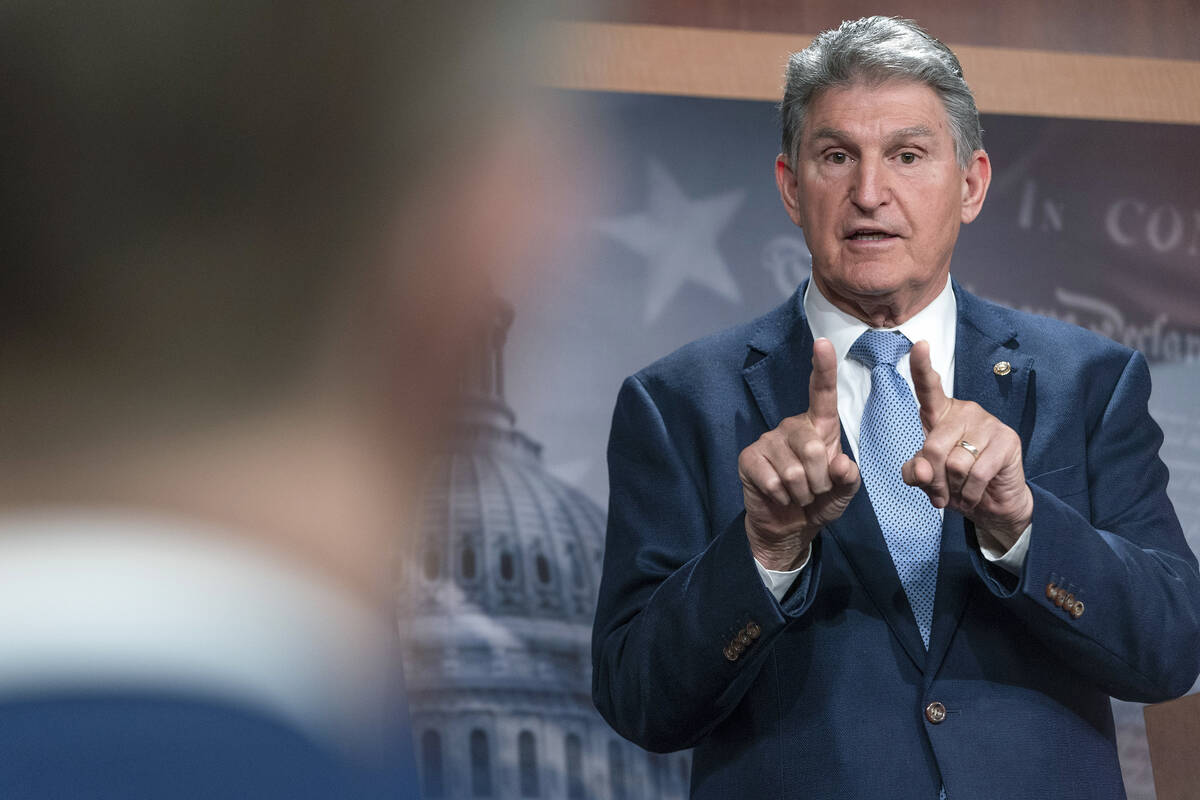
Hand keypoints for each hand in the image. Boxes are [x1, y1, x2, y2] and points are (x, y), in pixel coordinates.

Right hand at [738, 338, 860, 569]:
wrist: (788, 526)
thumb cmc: (819, 501)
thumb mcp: (844, 492)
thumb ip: (849, 478)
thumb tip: (840, 464)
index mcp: (819, 427)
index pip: (821, 393)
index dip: (823, 368)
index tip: (822, 343)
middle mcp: (792, 427)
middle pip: (813, 448)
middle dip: (819, 481)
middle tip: (814, 490)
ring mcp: (768, 441)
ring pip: (794, 470)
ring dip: (801, 492)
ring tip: (797, 495)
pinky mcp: (749, 458)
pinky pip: (772, 479)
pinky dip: (781, 496)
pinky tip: (779, 495)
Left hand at [901, 340, 1032, 551]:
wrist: (993, 504)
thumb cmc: (955, 483)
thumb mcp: (926, 479)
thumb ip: (914, 472)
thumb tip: (921, 471)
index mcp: (940, 414)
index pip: (928, 388)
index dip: (922, 367)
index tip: (919, 344)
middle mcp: (965, 412)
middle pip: (933, 447)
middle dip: (933, 479)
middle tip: (941, 492)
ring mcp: (988, 423)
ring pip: (955, 463)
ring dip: (954, 487)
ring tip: (962, 489)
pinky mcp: (1008, 440)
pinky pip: (977, 473)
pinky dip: (971, 493)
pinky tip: (975, 493)